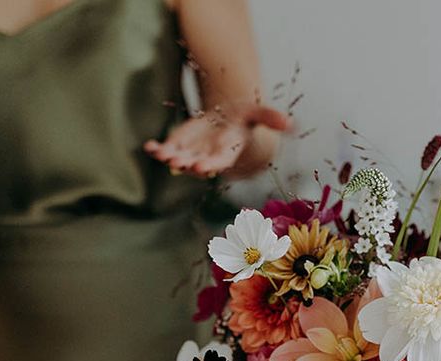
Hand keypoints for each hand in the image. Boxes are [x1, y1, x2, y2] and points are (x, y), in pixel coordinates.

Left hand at [143, 104, 291, 178]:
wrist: (224, 119)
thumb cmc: (242, 117)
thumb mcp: (255, 112)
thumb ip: (271, 118)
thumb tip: (292, 124)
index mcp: (227, 152)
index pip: (219, 162)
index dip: (212, 164)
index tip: (204, 167)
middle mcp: (208, 157)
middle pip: (197, 164)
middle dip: (188, 164)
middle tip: (178, 163)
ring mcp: (192, 153)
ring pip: (179, 159)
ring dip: (170, 158)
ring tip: (161, 154)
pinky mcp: (178, 145)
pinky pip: (166, 150)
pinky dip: (156, 150)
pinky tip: (149, 146)